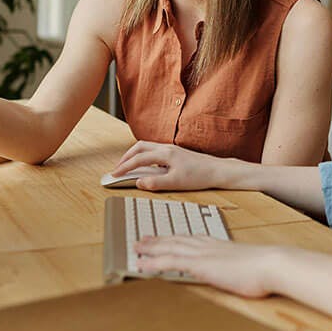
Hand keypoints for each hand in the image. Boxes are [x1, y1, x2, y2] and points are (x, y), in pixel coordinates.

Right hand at [112, 141, 237, 190]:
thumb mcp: (176, 183)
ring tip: (128, 166)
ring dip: (134, 155)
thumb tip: (138, 182)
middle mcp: (166, 148)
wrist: (217, 170)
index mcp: (165, 154)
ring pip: (146, 147)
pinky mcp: (175, 152)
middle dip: (126, 157)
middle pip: (139, 147)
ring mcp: (171, 148)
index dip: (124, 167)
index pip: (138, 158)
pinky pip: (153, 150)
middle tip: (117, 168)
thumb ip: (155, 183)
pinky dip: (143, 155)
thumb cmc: (199, 176)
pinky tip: (145, 165)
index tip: (114, 174)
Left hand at [135, 236, 281, 297]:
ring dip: (150, 248)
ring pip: (169, 248)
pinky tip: (142, 265)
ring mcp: (202, 254)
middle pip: (175, 240)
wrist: (270, 264)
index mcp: (216, 244)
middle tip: (141, 240)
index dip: (173, 238)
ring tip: (136, 248)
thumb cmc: (263, 268)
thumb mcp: (245, 264)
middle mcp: (206, 245)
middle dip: (157, 240)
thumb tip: (235, 270)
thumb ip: (235, 265)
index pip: (189, 238)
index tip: (163, 237)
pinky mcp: (200, 265)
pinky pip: (170, 262)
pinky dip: (153, 263)